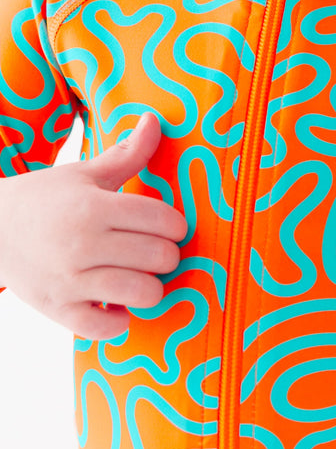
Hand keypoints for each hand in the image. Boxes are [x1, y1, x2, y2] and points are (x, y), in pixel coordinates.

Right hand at [0, 111, 188, 339]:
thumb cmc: (46, 198)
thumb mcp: (85, 173)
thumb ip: (128, 154)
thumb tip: (154, 120)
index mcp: (94, 206)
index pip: (162, 219)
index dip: (176, 225)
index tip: (169, 227)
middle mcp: (82, 243)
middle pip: (160, 257)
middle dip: (168, 255)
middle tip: (156, 252)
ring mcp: (69, 280)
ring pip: (142, 293)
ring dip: (152, 288)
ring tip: (143, 278)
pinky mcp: (56, 309)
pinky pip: (105, 329)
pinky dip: (120, 321)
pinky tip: (118, 306)